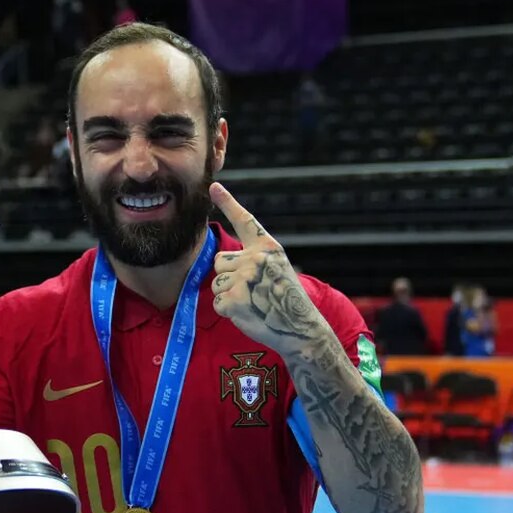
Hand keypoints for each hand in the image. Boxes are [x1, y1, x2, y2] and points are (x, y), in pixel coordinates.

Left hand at [209, 183, 325, 355]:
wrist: (299, 328)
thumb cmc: (286, 300)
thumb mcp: (277, 269)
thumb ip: (254, 258)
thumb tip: (222, 259)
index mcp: (267, 247)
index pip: (245, 220)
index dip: (228, 202)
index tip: (213, 185)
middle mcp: (256, 258)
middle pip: (220, 261)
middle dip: (230, 276)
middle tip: (254, 291)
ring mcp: (245, 278)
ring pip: (217, 282)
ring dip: (228, 295)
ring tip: (253, 302)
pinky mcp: (235, 298)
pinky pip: (217, 302)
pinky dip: (227, 311)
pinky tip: (247, 313)